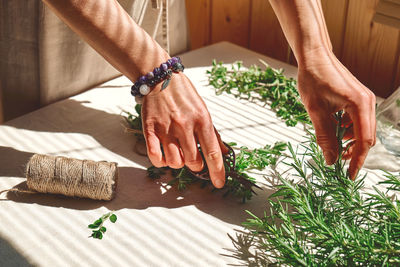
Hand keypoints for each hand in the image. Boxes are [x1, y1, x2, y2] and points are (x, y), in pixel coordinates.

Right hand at [141, 72, 227, 187]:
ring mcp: (166, 128)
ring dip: (179, 163)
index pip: (212, 153)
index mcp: (202, 120)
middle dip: (196, 166)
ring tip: (179, 154)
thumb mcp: (203, 111)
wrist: (160, 78)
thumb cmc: (184, 95)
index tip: (220, 183)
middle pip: (193, 162)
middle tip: (194, 159)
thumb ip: (213, 134)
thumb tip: (224, 153)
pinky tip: (165, 156)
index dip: (217, 171)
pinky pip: (155, 157)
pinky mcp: (150, 130)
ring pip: (175, 162)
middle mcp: (185, 125)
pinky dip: (161, 162)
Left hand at [297, 50, 375, 179]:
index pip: (364, 141)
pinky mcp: (357, 98)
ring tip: (330, 142)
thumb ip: (324, 137)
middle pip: (365, 137)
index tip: (349, 175)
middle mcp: (367, 103)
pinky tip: (332, 128)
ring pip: (360, 129)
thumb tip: (331, 160)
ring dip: (347, 140)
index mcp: (360, 105)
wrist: (314, 57)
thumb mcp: (316, 111)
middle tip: (336, 160)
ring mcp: (364, 100)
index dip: (357, 160)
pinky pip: (356, 120)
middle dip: (352, 151)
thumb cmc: (313, 79)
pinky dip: (345, 129)